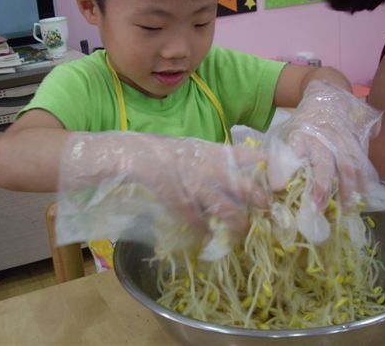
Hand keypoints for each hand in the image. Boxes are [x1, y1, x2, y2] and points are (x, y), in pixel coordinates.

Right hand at [56, 132, 267, 244]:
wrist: (107, 153)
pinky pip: (190, 213)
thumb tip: (220, 180)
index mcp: (200, 148)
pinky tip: (201, 237)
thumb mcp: (175, 151)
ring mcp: (182, 173)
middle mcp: (197, 159)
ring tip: (240, 235)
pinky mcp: (166, 188)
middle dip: (256, 196)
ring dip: (233, 221)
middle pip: (237, 178)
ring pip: (220, 201)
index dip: (259, 164)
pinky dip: (198, 227)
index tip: (277, 177)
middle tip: (268, 211)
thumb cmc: (141, 153)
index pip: (238, 153)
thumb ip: (197, 162)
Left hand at [267, 80, 381, 210]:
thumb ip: (280, 157)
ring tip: (345, 207)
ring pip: (348, 165)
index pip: (291, 152)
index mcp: (301, 135)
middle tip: (318, 208)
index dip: (283, 168)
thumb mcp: (286, 133)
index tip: (278, 186)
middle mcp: (323, 137)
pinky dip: (365, 178)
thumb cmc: (304, 122)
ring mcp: (343, 137)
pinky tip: (364, 192)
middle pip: (324, 164)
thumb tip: (275, 185)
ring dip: (348, 188)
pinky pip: (363, 160)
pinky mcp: (358, 138)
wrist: (329, 95)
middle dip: (322, 187)